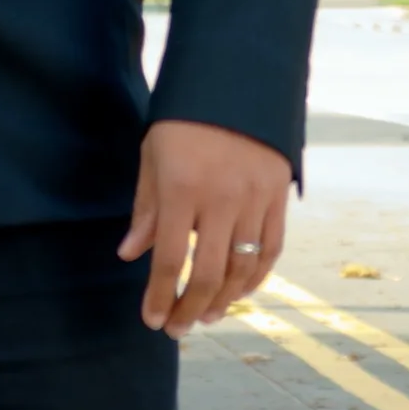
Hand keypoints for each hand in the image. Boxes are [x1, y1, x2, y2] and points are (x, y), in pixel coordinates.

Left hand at [117, 119, 291, 337]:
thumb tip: (129, 255)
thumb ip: (145, 210)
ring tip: (206, 316)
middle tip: (178, 329)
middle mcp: (221, 198)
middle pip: (209, 273)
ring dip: (225, 300)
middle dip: (191, 308)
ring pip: (244, 268)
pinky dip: (257, 277)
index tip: (152, 320)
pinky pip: (272, 248)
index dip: (161, 295)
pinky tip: (240, 292)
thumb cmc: (182, 119)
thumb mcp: (152, 156)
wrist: (234, 80)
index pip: (170, 258)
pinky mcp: (279, 195)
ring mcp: (255, 198)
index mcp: (182, 187)